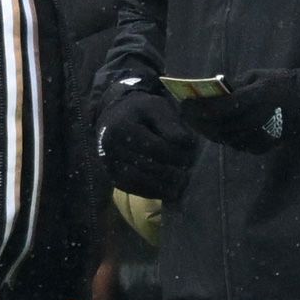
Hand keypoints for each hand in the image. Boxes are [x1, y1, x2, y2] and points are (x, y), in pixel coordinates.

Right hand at [97, 84, 200, 199]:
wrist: (114, 118)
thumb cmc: (140, 112)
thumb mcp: (155, 108)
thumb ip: (169, 123)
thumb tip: (186, 142)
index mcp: (121, 127)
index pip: (153, 146)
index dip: (174, 154)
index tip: (190, 157)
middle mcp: (109, 147)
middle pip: (145, 165)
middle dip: (170, 171)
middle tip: (188, 174)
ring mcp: (108, 164)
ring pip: (138, 181)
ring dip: (162, 186)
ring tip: (181, 186)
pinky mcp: (112, 177)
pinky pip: (133, 188)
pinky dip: (152, 192)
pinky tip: (168, 191)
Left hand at [177, 67, 299, 150]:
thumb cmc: (281, 83)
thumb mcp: (257, 76)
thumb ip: (234, 86)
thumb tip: (210, 93)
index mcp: (257, 96)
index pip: (221, 107)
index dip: (199, 107)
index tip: (184, 103)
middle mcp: (259, 118)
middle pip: (220, 125)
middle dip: (197, 120)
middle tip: (185, 114)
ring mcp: (262, 135)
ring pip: (225, 138)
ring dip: (207, 130)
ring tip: (195, 122)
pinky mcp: (264, 146)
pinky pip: (237, 145)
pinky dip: (223, 137)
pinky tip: (213, 130)